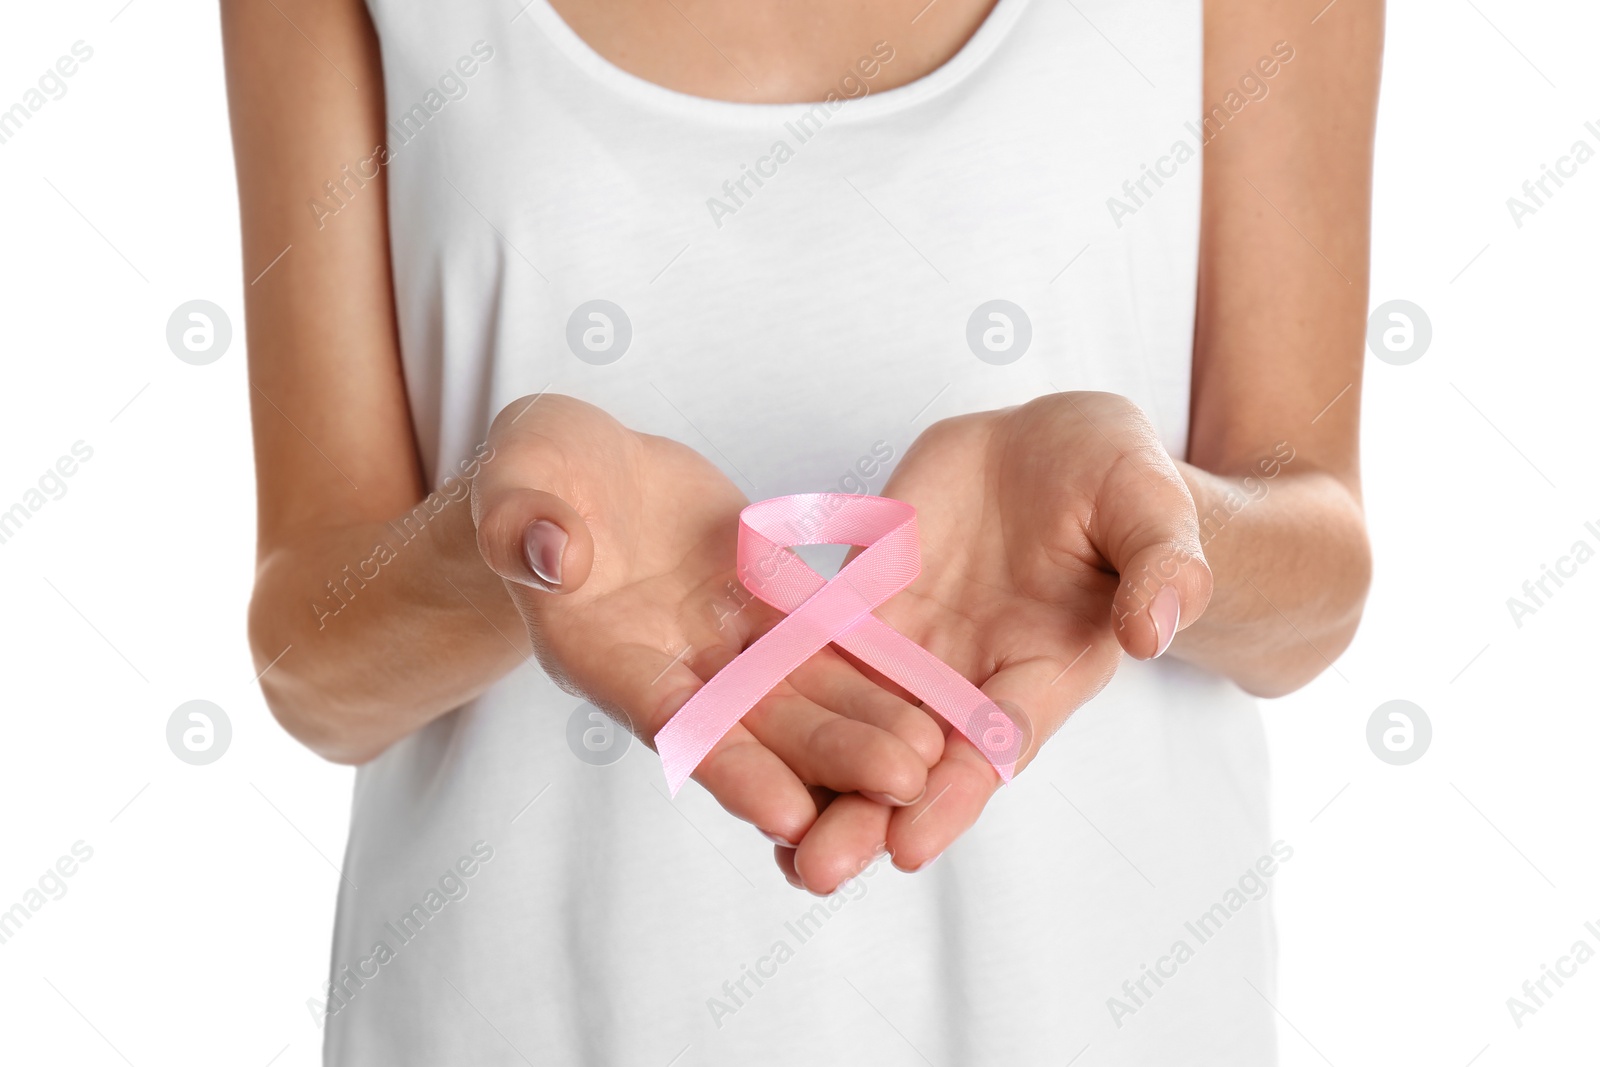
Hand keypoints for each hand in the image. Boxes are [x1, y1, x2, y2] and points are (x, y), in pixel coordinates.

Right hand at [471, 394, 941, 851]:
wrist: (574, 470)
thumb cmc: (529, 478)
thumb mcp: (514, 482)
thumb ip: (523, 522)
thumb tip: (552, 553)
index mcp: (599, 650)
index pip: (667, 715)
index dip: (727, 762)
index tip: (786, 810)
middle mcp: (669, 662)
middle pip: (754, 721)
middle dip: (827, 755)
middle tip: (902, 785)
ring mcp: (720, 637)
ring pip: (798, 690)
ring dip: (862, 724)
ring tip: (934, 756)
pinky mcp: (762, 600)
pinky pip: (820, 636)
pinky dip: (867, 663)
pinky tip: (926, 685)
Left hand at [788, 392, 1212, 889]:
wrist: (1054, 448)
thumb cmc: (1120, 481)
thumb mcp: (1151, 506)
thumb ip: (1160, 566)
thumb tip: (1154, 629)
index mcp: (1048, 665)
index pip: (1001, 740)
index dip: (958, 793)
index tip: (911, 842)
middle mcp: (973, 672)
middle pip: (916, 758)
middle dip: (866, 813)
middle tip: (815, 868)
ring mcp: (916, 641)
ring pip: (854, 720)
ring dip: (809, 772)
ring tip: (761, 830)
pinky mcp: (870, 598)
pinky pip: (817, 645)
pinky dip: (777, 687)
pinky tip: (725, 724)